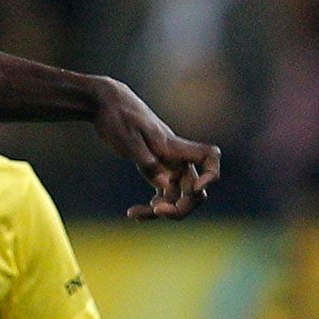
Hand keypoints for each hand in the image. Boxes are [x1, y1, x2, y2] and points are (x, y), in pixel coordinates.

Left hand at [89, 78, 218, 219]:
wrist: (107, 104)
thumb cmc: (118, 116)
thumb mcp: (128, 138)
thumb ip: (146, 161)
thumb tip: (165, 186)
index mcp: (175, 147)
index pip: (209, 156)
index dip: (211, 174)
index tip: (194, 188)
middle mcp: (176, 158)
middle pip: (195, 190)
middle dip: (181, 206)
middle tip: (156, 211)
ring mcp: (166, 166)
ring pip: (176, 197)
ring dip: (161, 211)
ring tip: (133, 214)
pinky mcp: (153, 171)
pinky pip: (161, 195)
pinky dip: (151, 207)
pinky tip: (132, 214)